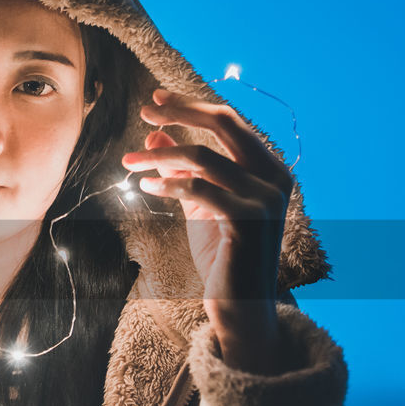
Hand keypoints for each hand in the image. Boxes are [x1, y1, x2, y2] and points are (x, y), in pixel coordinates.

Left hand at [121, 88, 293, 372]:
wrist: (240, 305)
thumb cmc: (222, 254)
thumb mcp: (199, 204)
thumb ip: (184, 169)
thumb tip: (156, 133)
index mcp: (269, 169)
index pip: (230, 122)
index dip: (191, 107)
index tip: (155, 100)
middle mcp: (274, 178)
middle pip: (224, 125)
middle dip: (181, 112)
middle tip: (144, 111)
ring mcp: (265, 198)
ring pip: (203, 157)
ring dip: (159, 156)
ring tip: (129, 162)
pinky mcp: (247, 220)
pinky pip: (198, 189)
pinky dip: (167, 184)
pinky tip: (146, 187)